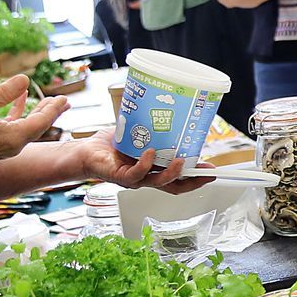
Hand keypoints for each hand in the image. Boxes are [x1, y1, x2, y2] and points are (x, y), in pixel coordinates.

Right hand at [0, 76, 68, 168]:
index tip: (64, 99)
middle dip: (51, 112)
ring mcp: (6, 146)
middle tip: (64, 101)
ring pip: (28, 127)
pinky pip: (15, 127)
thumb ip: (4, 93)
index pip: (41, 121)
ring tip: (48, 101)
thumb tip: (25, 79)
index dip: (54, 109)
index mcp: (14, 137)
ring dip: (37, 112)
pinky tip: (20, 98)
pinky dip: (19, 113)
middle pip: (39, 126)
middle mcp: (14, 144)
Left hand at [70, 133, 205, 192]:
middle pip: (175, 186)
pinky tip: (150, 153)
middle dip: (193, 181)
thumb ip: (151, 128)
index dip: (196, 178)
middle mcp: (146, 177)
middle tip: (207, 173)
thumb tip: (169, 110)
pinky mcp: (120, 176)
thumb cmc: (108, 145)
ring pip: (159, 182)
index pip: (178, 178)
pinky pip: (136, 174)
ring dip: (172, 174)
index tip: (212, 171)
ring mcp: (134, 179)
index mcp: (152, 169)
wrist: (84, 151)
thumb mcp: (136, 134)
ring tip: (181, 162)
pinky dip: (145, 164)